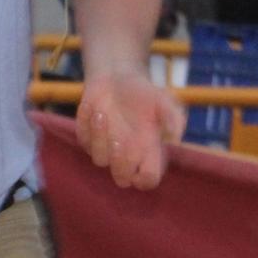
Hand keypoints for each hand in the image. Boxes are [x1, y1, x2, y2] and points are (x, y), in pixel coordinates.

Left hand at [77, 71, 184, 190]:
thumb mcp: (163, 100)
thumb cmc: (143, 92)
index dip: (145, 179)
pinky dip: (85, 123)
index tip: (142, 163)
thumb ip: (172, 118)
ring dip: (100, 139)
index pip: (148, 179)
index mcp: (148, 150)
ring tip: (101, 114)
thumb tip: (174, 138)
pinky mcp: (88, 137)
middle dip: (120, 164)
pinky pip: (84, 139)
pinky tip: (91, 106)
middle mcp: (127, 155)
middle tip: (119, 141)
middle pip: (122, 179)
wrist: (117, 77)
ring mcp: (106, 148)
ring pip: (99, 160)